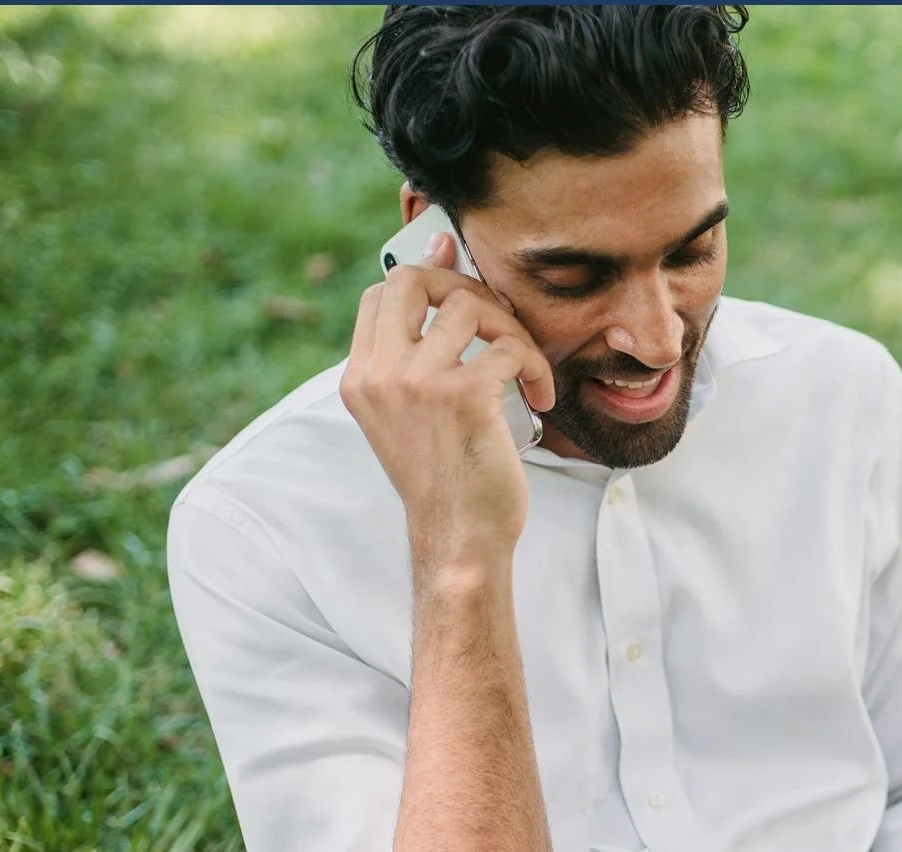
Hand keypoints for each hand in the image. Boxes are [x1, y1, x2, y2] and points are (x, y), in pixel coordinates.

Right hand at [339, 233, 556, 575]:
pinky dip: (536, 368)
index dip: (428, 280)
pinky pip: (510, 348)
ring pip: (472, 307)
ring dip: (512, 331)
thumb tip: (438, 264)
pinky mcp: (463, 396)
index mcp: (361, 378)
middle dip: (466, 287)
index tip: (466, 292)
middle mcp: (380, 374)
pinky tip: (540, 397)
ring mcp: (418, 382)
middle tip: (498, 323)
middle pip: (415, 279)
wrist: (460, 537)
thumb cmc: (447, 476)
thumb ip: (418, 354)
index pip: (382, 293)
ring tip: (526, 369)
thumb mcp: (413, 413)